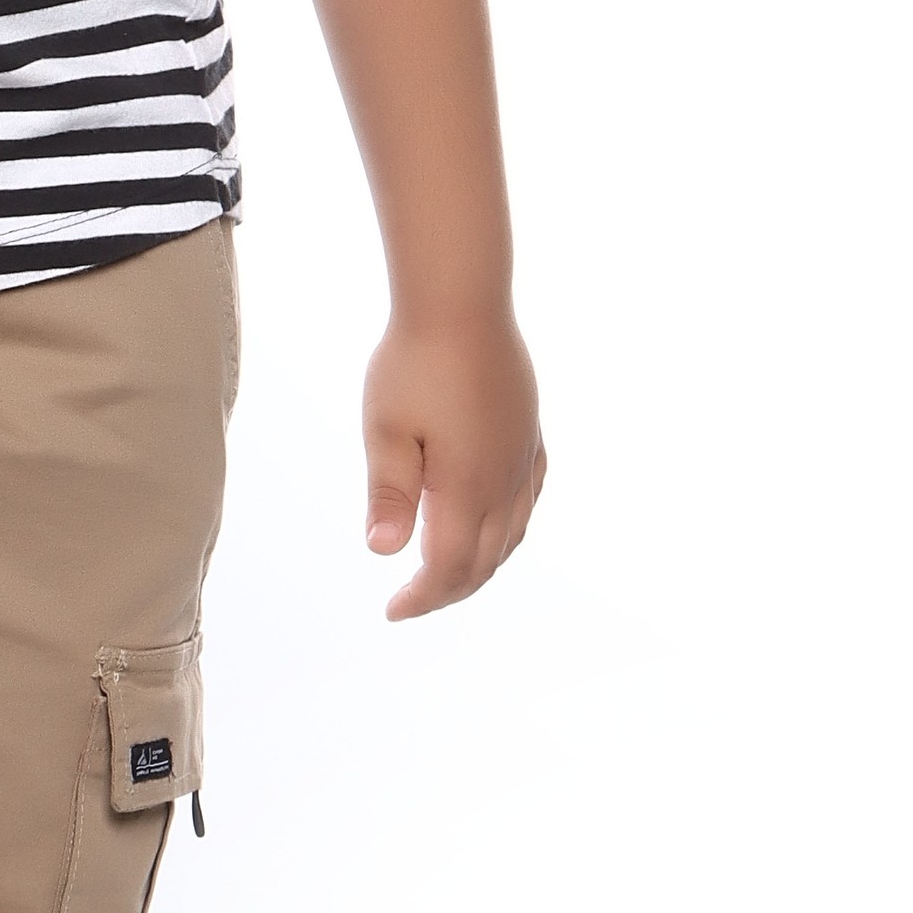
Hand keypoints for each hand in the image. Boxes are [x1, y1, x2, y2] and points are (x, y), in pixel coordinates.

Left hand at [361, 311, 545, 618]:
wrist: (462, 301)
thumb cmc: (414, 361)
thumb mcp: (385, 429)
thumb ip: (388, 493)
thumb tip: (383, 552)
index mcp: (466, 486)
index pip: (447, 567)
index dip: (422, 598)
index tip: (391, 611)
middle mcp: (505, 481)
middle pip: (483, 560)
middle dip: (448, 590)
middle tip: (412, 600)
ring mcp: (523, 457)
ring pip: (512, 534)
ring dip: (481, 564)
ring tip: (447, 573)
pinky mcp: (530, 434)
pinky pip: (529, 498)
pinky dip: (510, 527)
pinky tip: (495, 524)